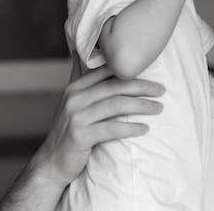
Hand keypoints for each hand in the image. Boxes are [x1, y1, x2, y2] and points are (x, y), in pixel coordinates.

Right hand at [33, 52, 164, 188]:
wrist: (51, 162)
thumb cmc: (68, 130)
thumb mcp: (70, 101)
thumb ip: (76, 77)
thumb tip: (76, 51)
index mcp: (75, 88)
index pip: (107, 71)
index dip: (131, 71)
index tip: (153, 74)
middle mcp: (75, 99)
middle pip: (116, 86)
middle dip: (142, 87)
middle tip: (162, 90)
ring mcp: (77, 117)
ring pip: (116, 105)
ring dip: (142, 106)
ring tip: (158, 108)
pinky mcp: (80, 136)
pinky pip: (112, 128)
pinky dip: (130, 128)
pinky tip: (144, 129)